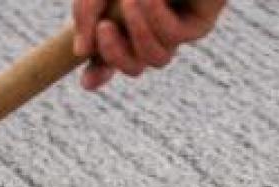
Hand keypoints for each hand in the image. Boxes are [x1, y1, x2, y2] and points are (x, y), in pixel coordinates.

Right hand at [72, 0, 226, 90]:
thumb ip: (85, 13)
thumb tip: (80, 52)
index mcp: (125, 21)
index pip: (111, 56)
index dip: (98, 72)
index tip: (87, 80)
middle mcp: (151, 30)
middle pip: (133, 67)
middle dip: (114, 54)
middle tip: (104, 27)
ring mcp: (176, 30)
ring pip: (155, 59)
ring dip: (138, 30)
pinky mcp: (198, 25)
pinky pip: (174, 37)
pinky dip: (156, 16)